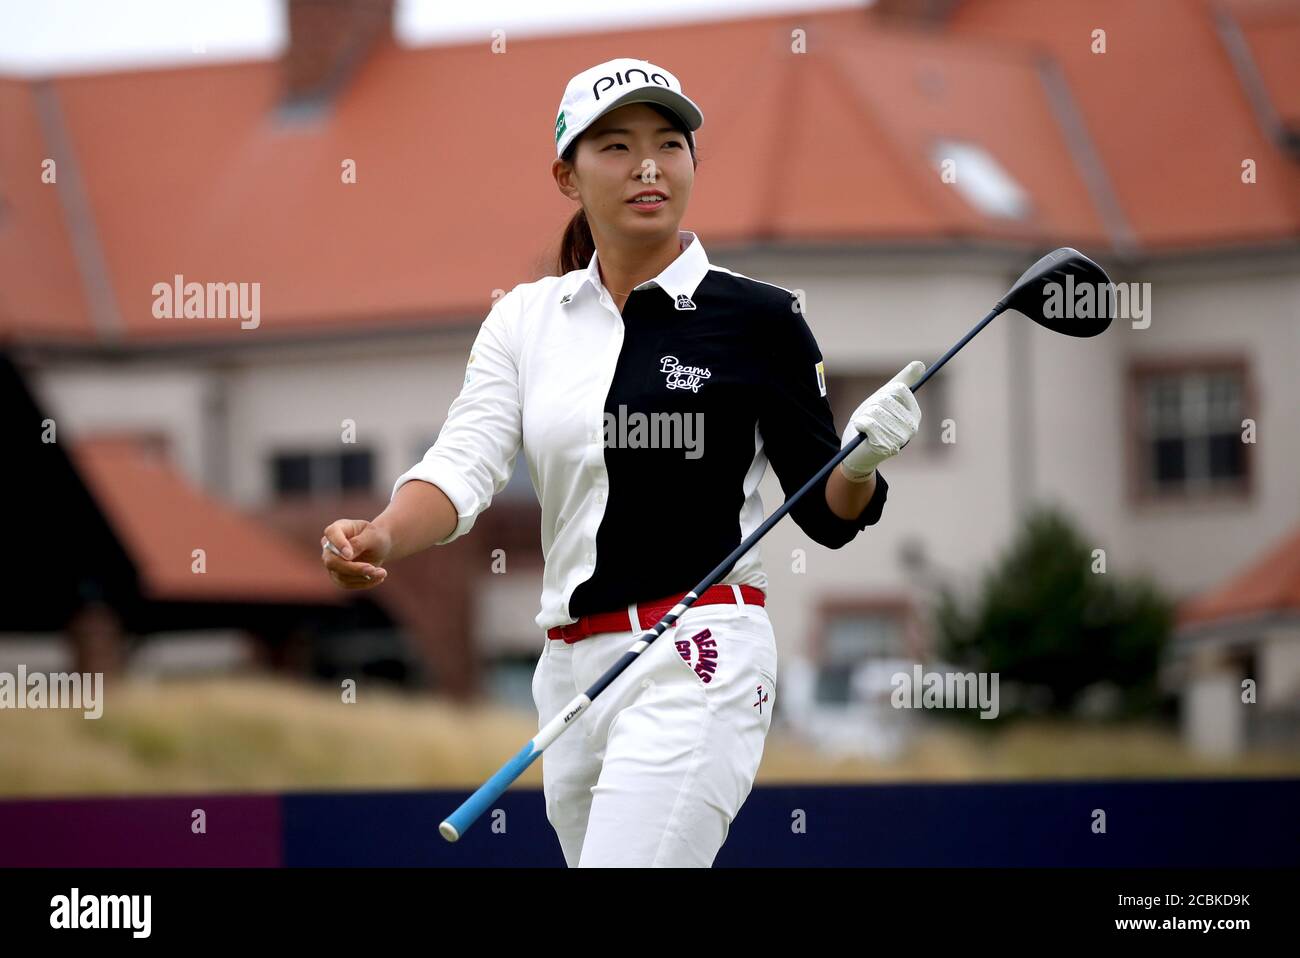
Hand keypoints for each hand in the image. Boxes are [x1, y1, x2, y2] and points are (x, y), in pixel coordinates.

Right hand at [321, 518, 392, 589]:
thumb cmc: (375, 537)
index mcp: (337, 529)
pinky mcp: (337, 576)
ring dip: (363, 577)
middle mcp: (329, 546)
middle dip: (354, 568)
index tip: (349, 555)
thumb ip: (359, 543)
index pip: (331, 533)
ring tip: (382, 572)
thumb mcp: (373, 536)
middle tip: (373, 569)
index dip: (339, 544)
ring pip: (340, 575)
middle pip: (332, 561)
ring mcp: (331, 562)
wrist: (379, 547)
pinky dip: (364, 583)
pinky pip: (347, 584)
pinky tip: (378, 578)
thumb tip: (347, 556)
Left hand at [839, 360, 924, 481]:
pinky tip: (862, 431)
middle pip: (886, 400)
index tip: (880, 404)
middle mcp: (912, 428)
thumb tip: (920, 364)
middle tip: (871, 418)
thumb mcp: (885, 398)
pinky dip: (860, 424)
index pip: (899, 389)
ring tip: (866, 426)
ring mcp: (900, 439)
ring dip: (865, 416)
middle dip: (872, 406)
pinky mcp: (885, 447)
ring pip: (876, 411)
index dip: (883, 393)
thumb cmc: (872, 422)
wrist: (856, 452)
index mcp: (915, 414)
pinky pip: (868, 423)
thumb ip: (903, 381)